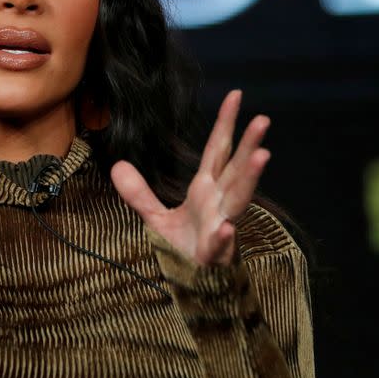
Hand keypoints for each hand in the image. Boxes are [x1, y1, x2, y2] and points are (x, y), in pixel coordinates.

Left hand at [111, 90, 269, 265]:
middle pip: (236, 168)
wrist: (192, 282)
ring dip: (250, 178)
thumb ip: (138, 193)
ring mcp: (221, 224)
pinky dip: (224, 236)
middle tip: (262, 120)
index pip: (218, 150)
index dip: (226, 123)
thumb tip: (116, 165)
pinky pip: (221, 242)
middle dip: (249, 144)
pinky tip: (225, 228)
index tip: (236, 95)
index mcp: (206, 189)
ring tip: (262, 156)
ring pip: (239, 198)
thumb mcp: (155, 216)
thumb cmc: (183, 246)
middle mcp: (219, 202)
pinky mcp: (214, 252)